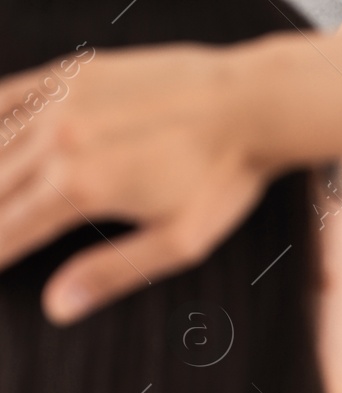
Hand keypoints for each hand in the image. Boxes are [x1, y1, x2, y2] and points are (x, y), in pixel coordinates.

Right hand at [0, 42, 271, 322]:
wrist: (252, 105)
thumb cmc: (223, 179)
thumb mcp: (180, 242)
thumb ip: (112, 273)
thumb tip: (56, 308)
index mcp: (80, 188)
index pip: (7, 231)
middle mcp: (58, 140)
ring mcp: (62, 100)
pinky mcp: (73, 72)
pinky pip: (8, 95)